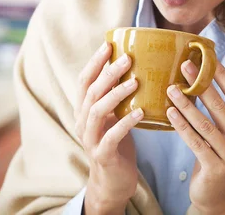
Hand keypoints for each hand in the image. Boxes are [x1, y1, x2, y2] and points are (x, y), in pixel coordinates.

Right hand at [75, 42, 143, 213]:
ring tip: (136, 82)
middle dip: (108, 73)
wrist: (114, 180)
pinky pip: (111, 136)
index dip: (95, 62)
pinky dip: (126, 123)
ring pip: (97, 111)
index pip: (84, 80)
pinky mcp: (102, 155)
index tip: (109, 44)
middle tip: (128, 59)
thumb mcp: (115, 114)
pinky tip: (141, 112)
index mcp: (85, 109)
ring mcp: (90, 139)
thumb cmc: (118, 141)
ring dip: (116, 94)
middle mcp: (83, 122)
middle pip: (91, 92)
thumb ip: (118, 94)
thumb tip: (137, 64)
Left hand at [166, 61, 224, 213]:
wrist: (218, 194)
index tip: (208, 57)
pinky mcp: (216, 167)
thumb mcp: (224, 133)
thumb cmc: (217, 155)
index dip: (222, 75)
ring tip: (171, 88)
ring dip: (186, 104)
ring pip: (206, 123)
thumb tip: (197, 77)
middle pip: (220, 106)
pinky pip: (196, 141)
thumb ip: (218, 112)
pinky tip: (170, 113)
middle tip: (184, 65)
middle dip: (201, 84)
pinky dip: (182, 126)